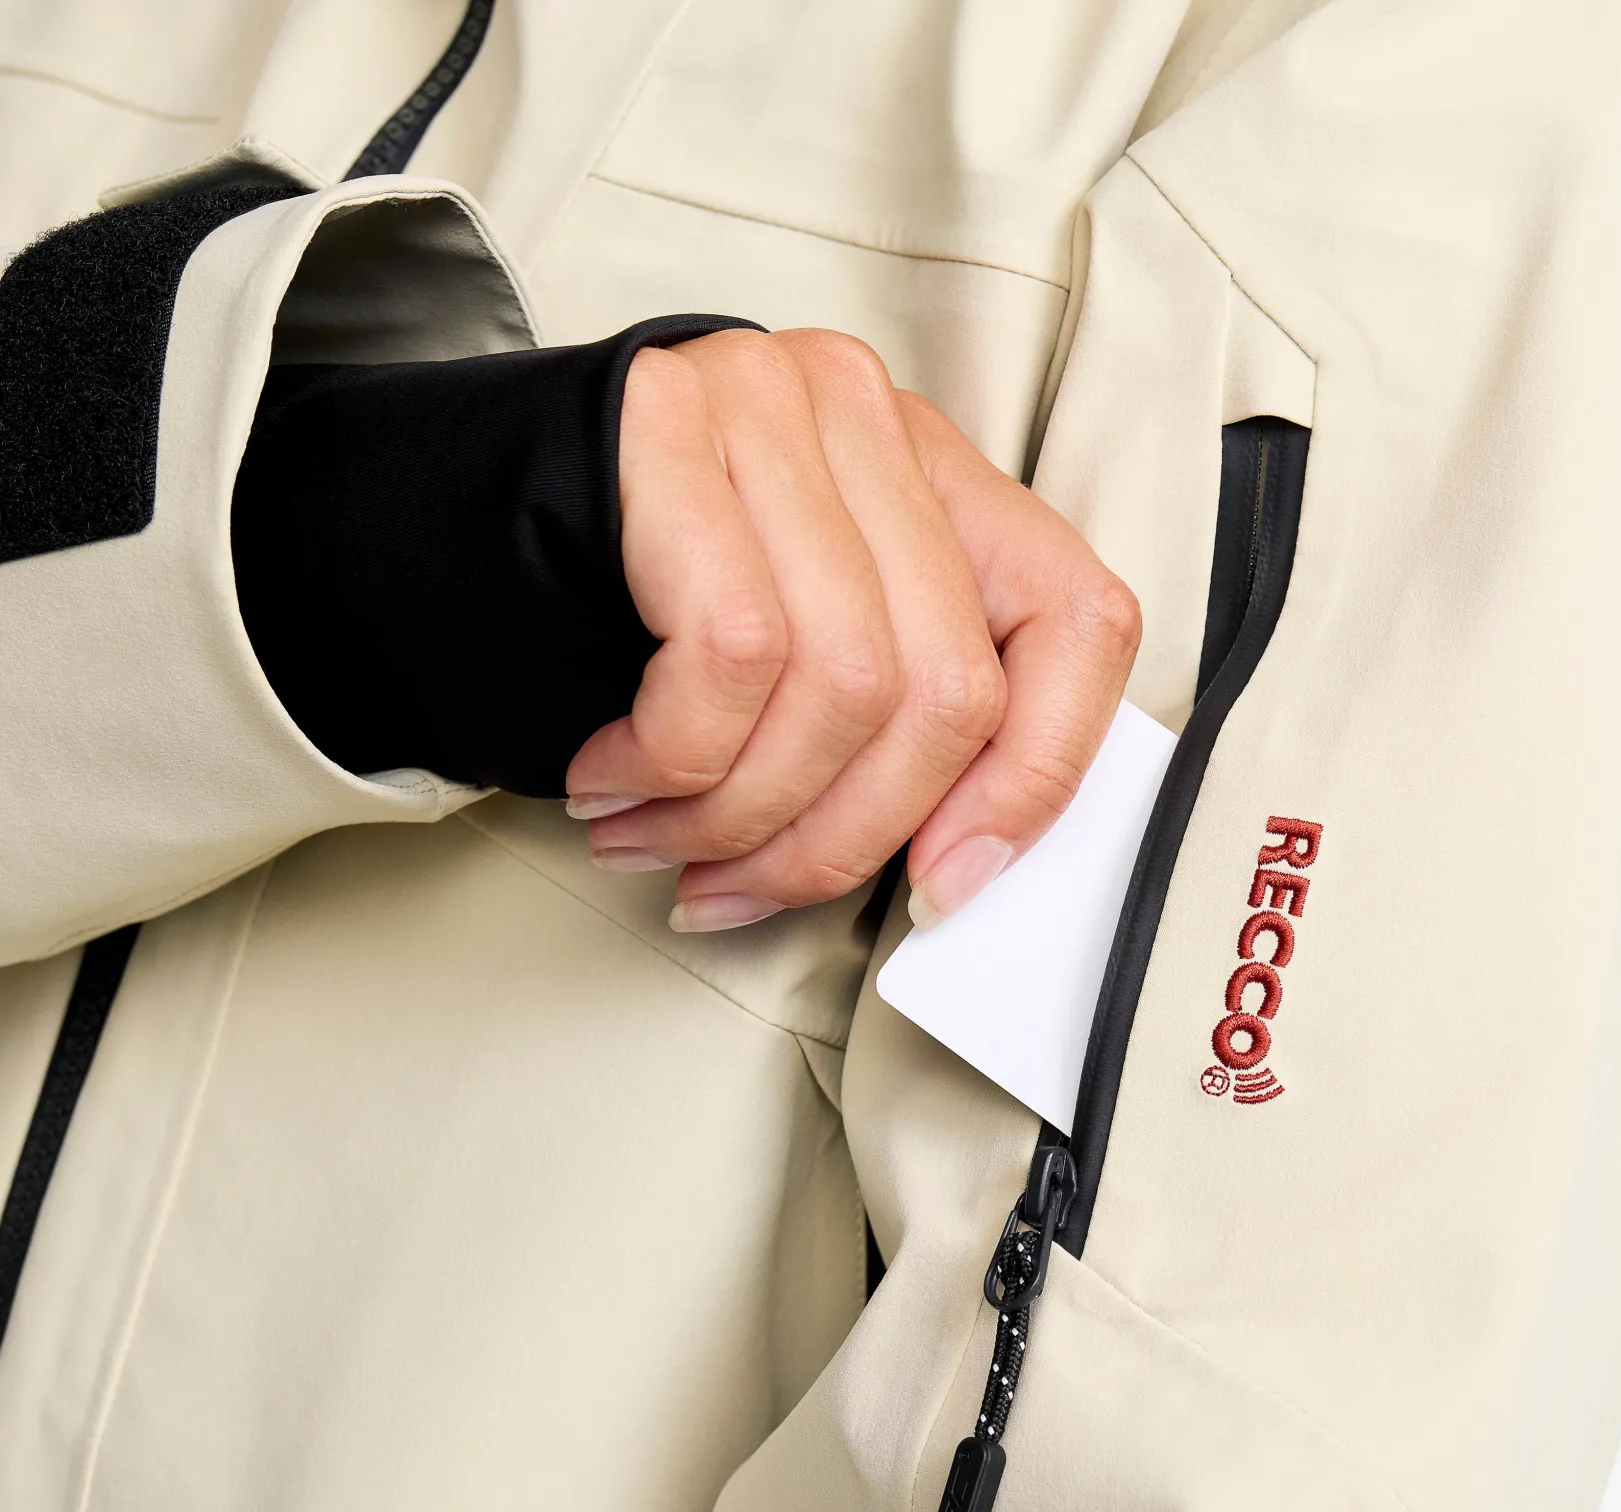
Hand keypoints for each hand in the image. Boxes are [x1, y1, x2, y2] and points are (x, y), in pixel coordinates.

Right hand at [563, 328, 1140, 931]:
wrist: (433, 521)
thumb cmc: (633, 616)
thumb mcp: (800, 656)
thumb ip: (893, 723)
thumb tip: (956, 869)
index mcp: (940, 478)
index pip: (1078, 622)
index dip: (1037, 778)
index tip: (947, 881)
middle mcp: (872, 422)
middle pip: (946, 689)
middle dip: (841, 840)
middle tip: (744, 887)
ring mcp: (776, 406)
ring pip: (845, 687)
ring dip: (741, 818)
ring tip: (662, 843)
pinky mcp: (671, 426)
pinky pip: (733, 656)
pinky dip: (678, 761)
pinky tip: (615, 779)